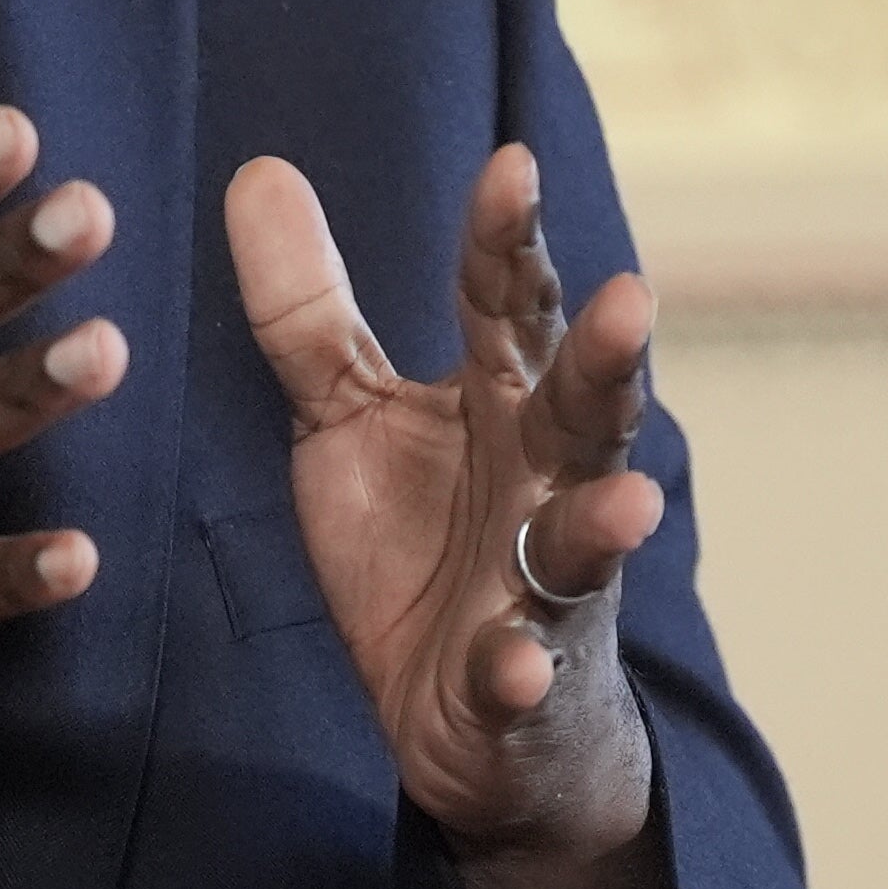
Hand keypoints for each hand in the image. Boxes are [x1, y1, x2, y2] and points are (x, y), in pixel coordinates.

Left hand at [227, 146, 668, 888]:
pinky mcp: (517, 684)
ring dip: (603, 523)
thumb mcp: (349, 419)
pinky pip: (521, 677)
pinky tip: (513, 664)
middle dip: (606, 359)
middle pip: (585, 408)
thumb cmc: (423, 546)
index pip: (510, 306)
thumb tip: (257, 170)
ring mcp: (543, 586)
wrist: (476, 721)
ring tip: (625, 501)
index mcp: (501, 403)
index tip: (510, 167)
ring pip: (583, 543)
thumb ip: (309, 312)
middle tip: (630, 297)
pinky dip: (520, 672)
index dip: (508, 241)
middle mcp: (543, 481)